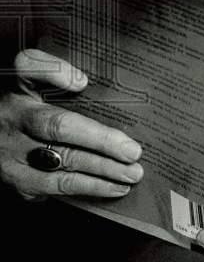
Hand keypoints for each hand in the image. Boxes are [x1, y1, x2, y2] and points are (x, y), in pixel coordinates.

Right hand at [0, 48, 143, 200]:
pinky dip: (85, 190)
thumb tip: (81, 82)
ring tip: (130, 176)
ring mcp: (11, 158)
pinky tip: (110, 188)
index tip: (86, 86)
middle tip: (133, 153)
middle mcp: (13, 126)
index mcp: (18, 95)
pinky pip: (53, 190)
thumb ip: (51, 71)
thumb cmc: (19, 106)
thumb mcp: (27, 81)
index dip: (59, 80)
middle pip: (59, 132)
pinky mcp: (15, 182)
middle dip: (101, 144)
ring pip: (58, 169)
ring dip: (99, 175)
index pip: (34, 78)